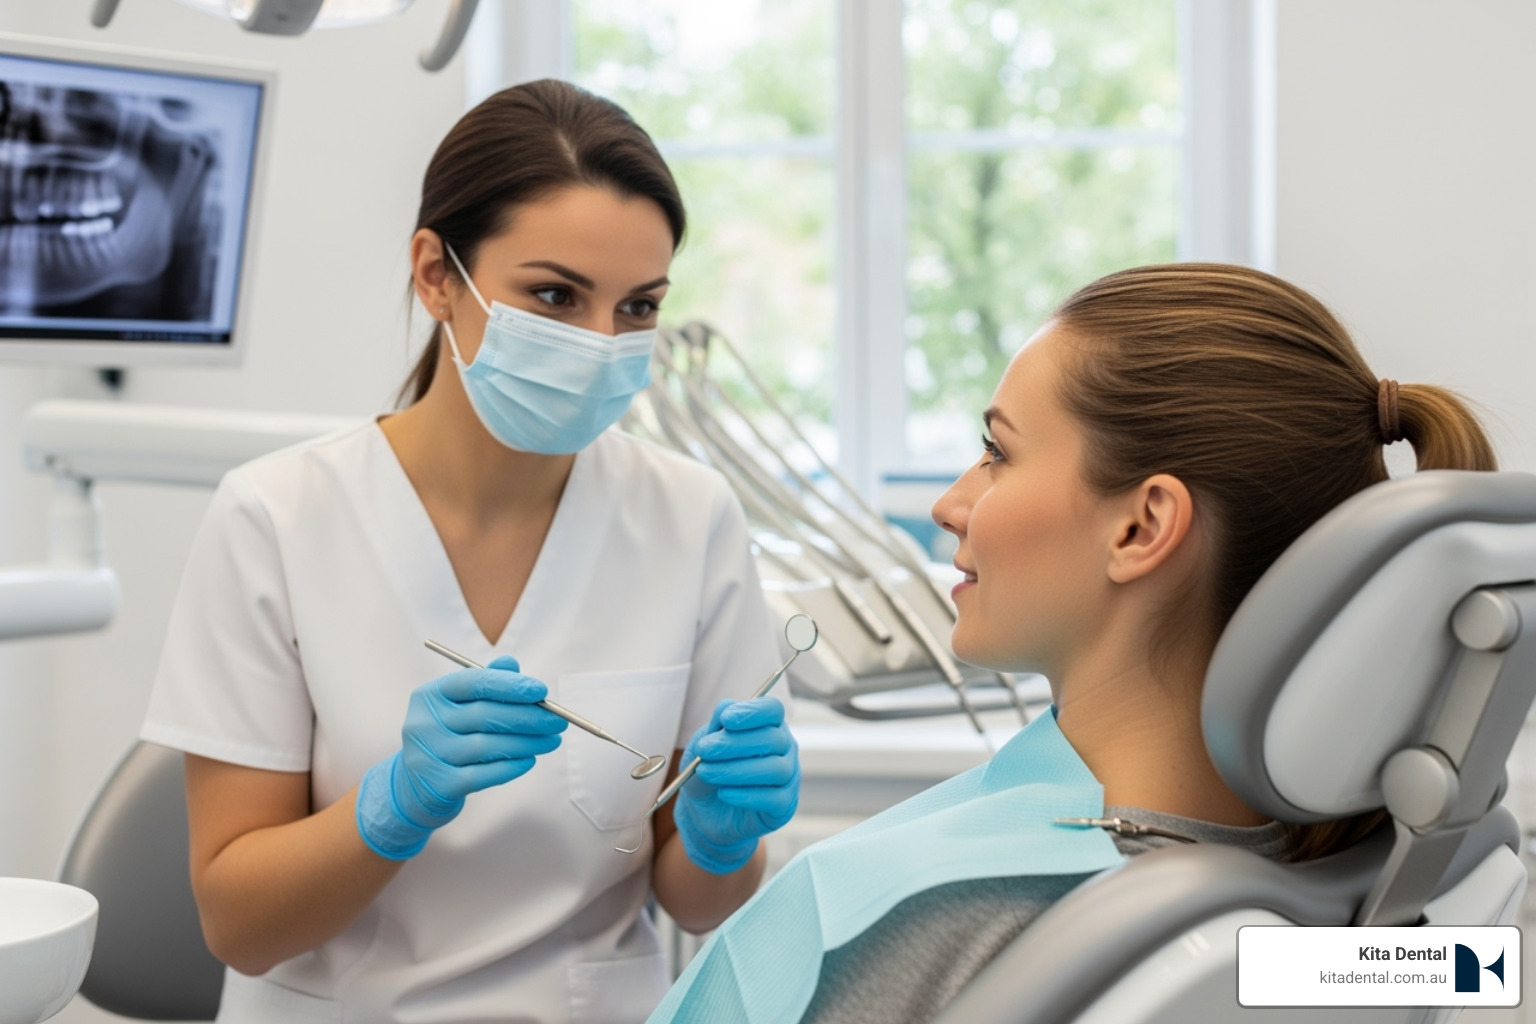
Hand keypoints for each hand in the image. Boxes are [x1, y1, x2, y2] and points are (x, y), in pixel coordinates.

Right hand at [356, 656, 565, 858]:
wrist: (414, 785)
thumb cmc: (447, 736)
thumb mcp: (459, 706)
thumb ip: (486, 683)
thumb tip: (512, 665)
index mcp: (430, 695)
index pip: (474, 683)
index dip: (511, 686)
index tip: (542, 691)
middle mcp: (425, 722)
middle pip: (485, 715)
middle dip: (529, 717)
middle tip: (558, 720)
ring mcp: (429, 755)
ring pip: (488, 746)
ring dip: (527, 743)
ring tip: (551, 741)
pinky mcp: (439, 784)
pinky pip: (484, 774)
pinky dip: (511, 767)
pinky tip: (529, 760)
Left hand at [673, 697, 799, 873]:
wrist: (704, 811)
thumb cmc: (710, 768)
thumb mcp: (704, 743)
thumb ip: (716, 724)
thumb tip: (727, 708)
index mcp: (768, 725)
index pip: (773, 710)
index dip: (752, 712)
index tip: (726, 720)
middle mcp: (785, 748)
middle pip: (773, 738)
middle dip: (734, 743)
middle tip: (705, 750)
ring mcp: (788, 777)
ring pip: (775, 769)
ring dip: (736, 770)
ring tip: (706, 772)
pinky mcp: (784, 805)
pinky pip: (773, 798)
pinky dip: (745, 795)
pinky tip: (723, 793)